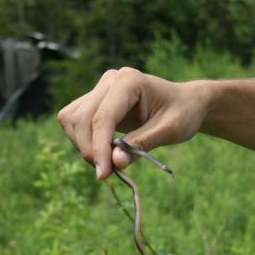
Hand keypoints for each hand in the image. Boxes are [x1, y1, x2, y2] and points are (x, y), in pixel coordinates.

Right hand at [57, 67, 207, 179]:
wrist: (184, 103)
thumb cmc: (182, 114)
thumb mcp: (170, 131)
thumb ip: (141, 145)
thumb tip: (115, 162)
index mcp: (130, 81)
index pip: (103, 116)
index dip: (99, 147)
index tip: (104, 174)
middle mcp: (110, 80)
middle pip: (81, 118)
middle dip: (89, 149)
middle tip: (107, 173)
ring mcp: (99, 89)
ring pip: (70, 119)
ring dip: (83, 146)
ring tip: (107, 162)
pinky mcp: (93, 101)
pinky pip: (72, 121)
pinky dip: (81, 141)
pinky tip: (102, 152)